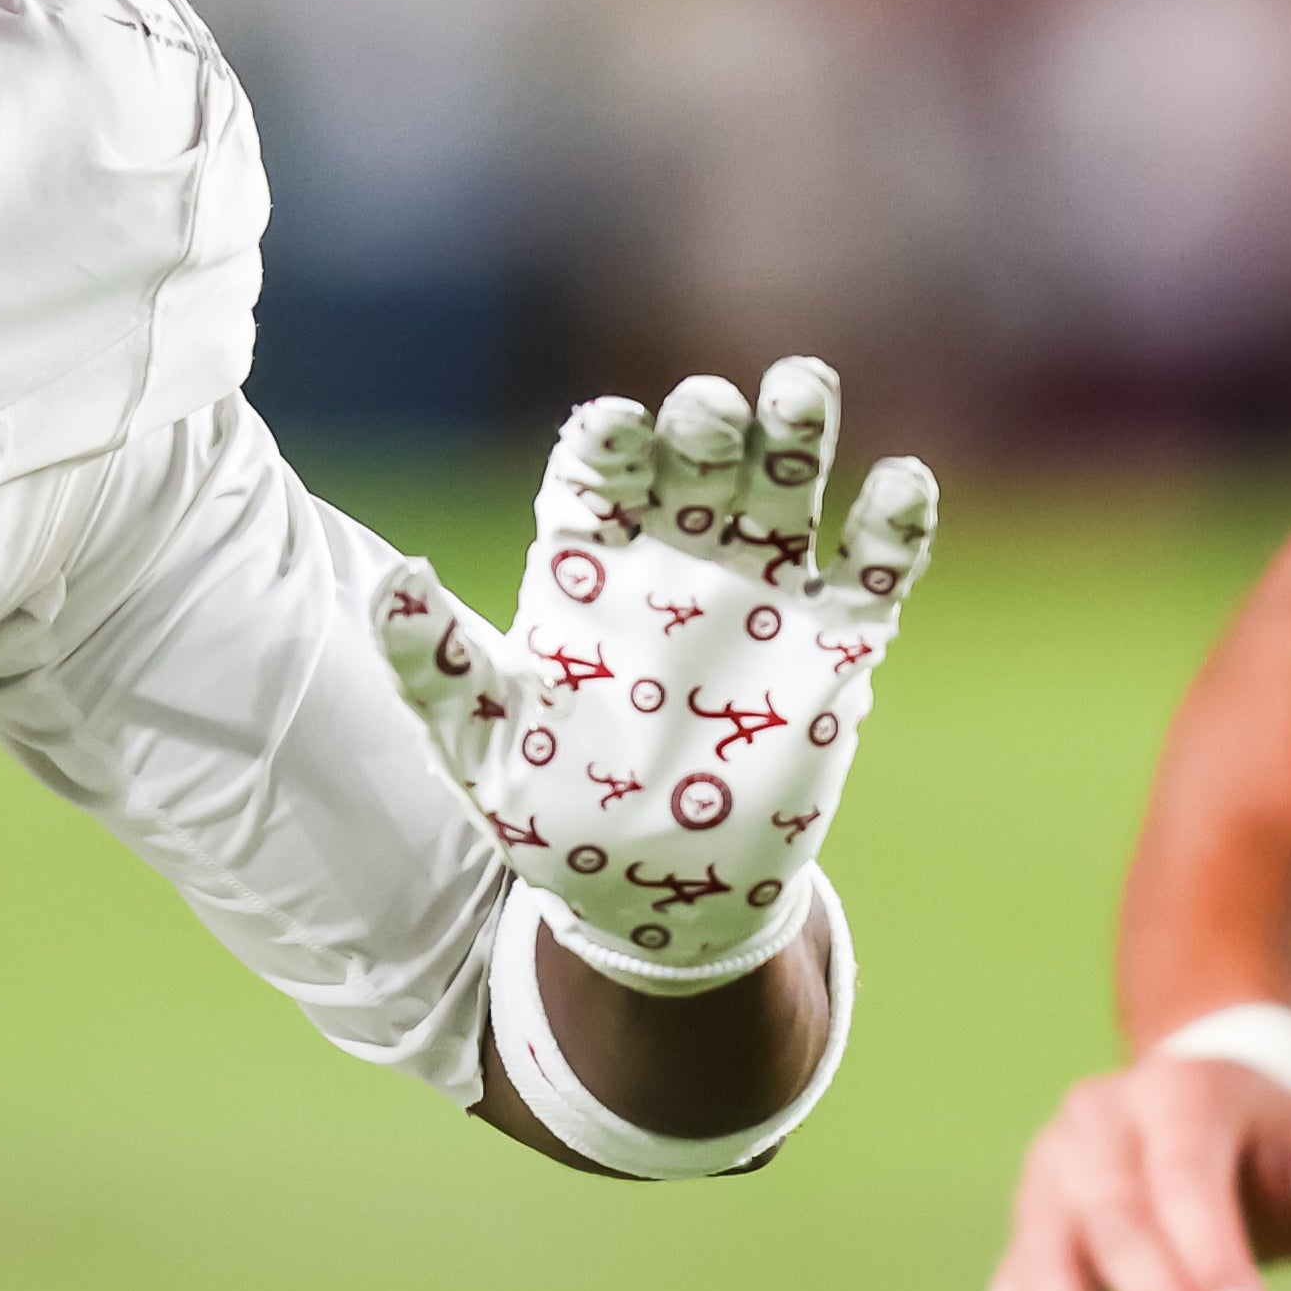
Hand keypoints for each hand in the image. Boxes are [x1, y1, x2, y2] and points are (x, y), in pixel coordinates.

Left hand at [376, 360, 934, 985]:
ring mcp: (764, 592)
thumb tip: (391, 583)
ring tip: (802, 388)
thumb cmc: (556, 815)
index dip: (609, 442)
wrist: (658, 902)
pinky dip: (894, 522)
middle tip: (709, 412)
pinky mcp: (836, 642)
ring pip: (789, 484)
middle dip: (705, 422)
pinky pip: (875, 566)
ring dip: (798, 431)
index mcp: (590, 565)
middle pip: (700, 456)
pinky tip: (899, 482)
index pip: (600, 471)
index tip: (613, 431)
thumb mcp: (479, 750)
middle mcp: (679, 557)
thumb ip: (438, 668)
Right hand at [991, 1022, 1290, 1290]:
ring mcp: (1050, 1176)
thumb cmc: (1280, 1145)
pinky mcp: (1029, 1227)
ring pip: (1046, 1262)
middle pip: (1116, 1223)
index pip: (1185, 1176)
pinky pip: (1012, 1285)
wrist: (1203, 1099)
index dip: (1212, 1255)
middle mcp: (1098, 1125)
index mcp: (1180, 1093)